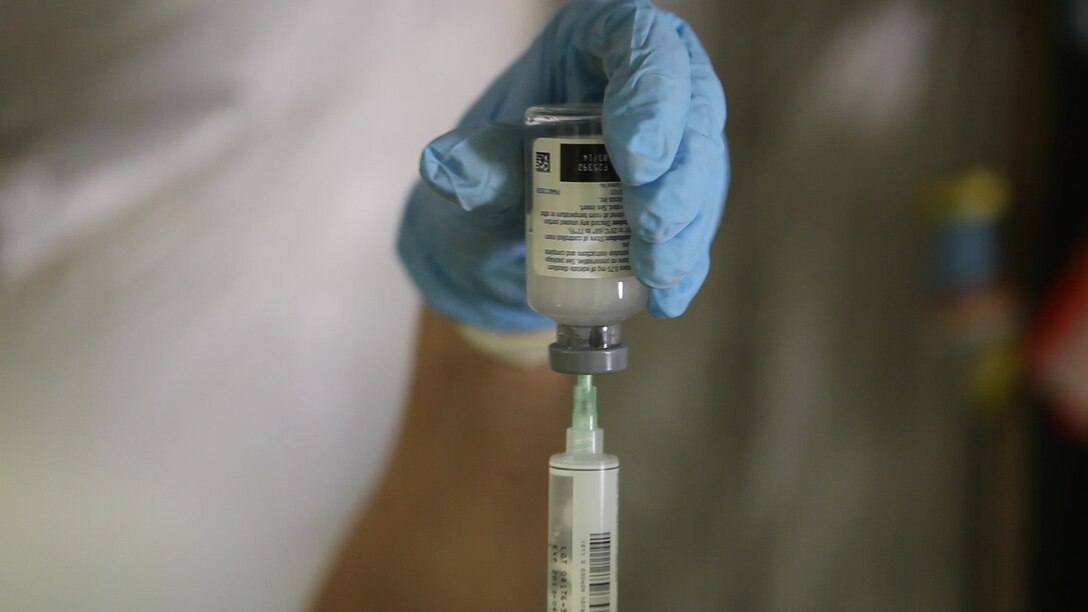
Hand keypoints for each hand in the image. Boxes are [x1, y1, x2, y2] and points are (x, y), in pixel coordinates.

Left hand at [398, 0, 728, 330]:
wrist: (504, 222)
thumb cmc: (495, 168)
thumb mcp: (478, 162)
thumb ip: (473, 163)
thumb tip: (446, 167)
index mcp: (597, 41)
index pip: (641, 42)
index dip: (651, 96)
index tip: (634, 161)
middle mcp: (649, 79)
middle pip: (691, 109)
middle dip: (676, 176)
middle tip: (649, 228)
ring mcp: (677, 134)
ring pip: (703, 168)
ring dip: (686, 226)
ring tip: (657, 273)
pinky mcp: (687, 187)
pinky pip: (698, 219)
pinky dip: (685, 261)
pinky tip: (667, 299)